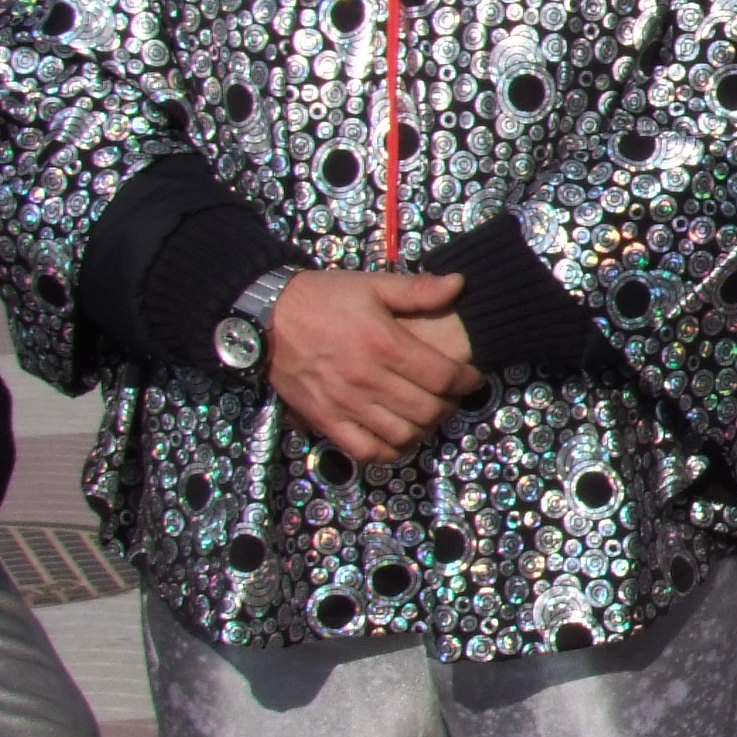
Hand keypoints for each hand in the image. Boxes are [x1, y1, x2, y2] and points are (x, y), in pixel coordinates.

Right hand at [264, 269, 487, 465]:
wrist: (266, 316)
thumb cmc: (322, 298)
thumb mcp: (372, 285)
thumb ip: (417, 290)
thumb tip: (460, 285)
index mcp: (384, 344)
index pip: (443, 376)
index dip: (466, 380)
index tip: (471, 377)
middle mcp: (368, 380)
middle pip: (427, 410)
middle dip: (449, 405)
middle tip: (451, 396)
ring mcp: (346, 404)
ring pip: (402, 434)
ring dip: (423, 429)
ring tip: (426, 414)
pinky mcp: (325, 420)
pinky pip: (365, 451)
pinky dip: (389, 451)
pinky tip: (397, 437)